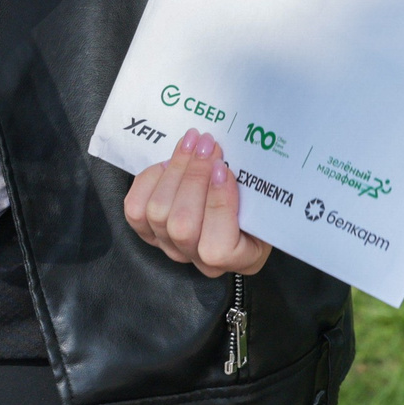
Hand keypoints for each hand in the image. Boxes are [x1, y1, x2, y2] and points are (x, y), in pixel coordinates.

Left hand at [123, 130, 271, 278]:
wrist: (233, 204)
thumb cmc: (256, 201)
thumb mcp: (267, 199)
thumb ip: (255, 188)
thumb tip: (227, 159)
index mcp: (240, 258)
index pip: (217, 248)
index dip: (217, 205)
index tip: (224, 169)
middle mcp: (201, 260)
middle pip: (182, 226)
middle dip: (194, 177)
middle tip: (207, 144)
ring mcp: (172, 247)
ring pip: (158, 213)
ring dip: (175, 170)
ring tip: (191, 144)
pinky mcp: (149, 232)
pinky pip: (135, 209)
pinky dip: (149, 181)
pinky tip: (167, 164)